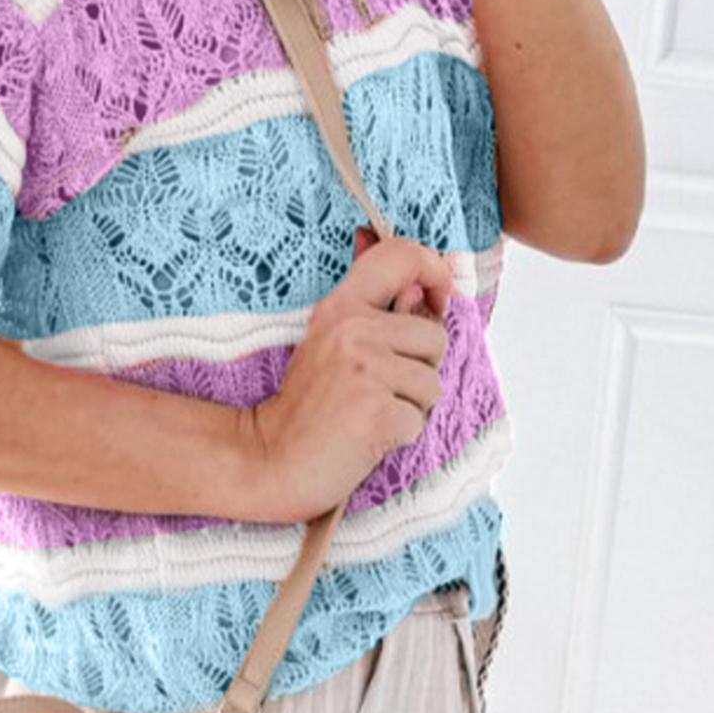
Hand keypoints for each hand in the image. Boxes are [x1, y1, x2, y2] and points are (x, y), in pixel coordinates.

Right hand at [240, 230, 454, 525]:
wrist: (274, 457)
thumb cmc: (309, 404)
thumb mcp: (332, 340)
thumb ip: (373, 307)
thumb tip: (419, 285)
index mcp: (342, 306)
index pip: (397, 255)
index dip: (433, 269)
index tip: (439, 295)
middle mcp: (353, 329)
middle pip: (434, 335)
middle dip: (421, 367)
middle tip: (380, 386)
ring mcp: (364, 370)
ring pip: (433, 383)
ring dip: (412, 405)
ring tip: (371, 410)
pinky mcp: (377, 411)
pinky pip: (420, 420)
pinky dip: (401, 434)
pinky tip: (369, 434)